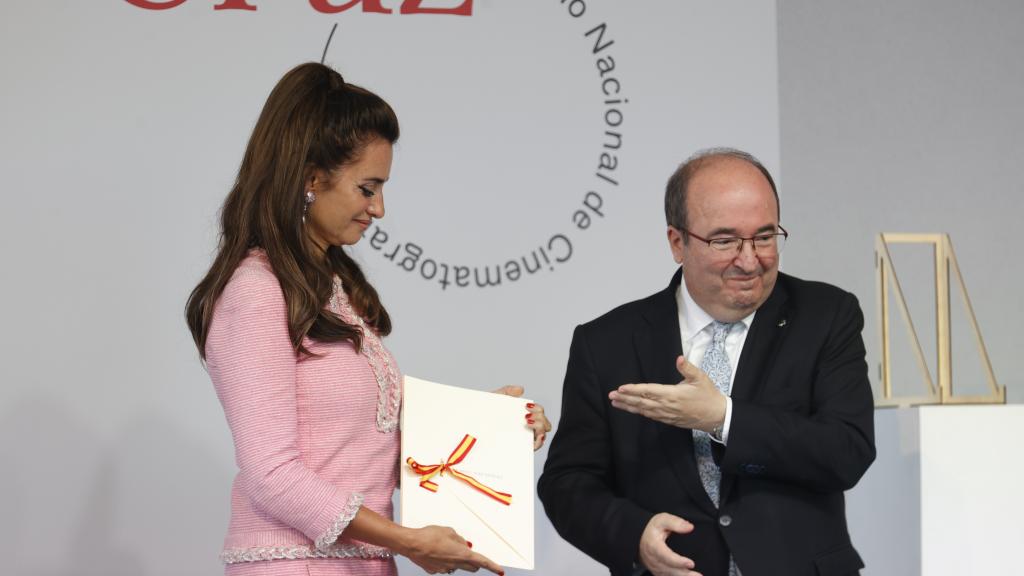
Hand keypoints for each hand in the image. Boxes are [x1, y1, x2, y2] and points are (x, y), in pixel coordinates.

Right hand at [401, 525, 503, 574]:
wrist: (411, 544)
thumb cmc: (429, 535)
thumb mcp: (449, 531)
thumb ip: (459, 539)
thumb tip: (463, 545)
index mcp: (461, 554)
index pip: (482, 561)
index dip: (492, 567)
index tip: (500, 571)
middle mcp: (455, 565)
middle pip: (472, 567)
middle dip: (474, 562)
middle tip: (468, 553)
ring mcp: (444, 570)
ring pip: (457, 567)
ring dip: (457, 560)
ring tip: (445, 548)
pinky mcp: (435, 571)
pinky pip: (445, 567)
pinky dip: (444, 561)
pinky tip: (435, 552)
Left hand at [492, 386, 552, 450]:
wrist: (475, 425)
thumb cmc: (486, 414)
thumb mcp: (496, 399)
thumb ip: (508, 391)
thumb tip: (521, 390)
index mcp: (524, 416)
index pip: (539, 413)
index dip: (538, 409)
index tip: (527, 406)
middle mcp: (527, 428)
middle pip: (545, 424)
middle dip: (540, 418)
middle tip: (527, 416)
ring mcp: (525, 439)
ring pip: (542, 435)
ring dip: (539, 428)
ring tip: (527, 423)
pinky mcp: (521, 448)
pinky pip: (535, 447)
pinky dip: (538, 442)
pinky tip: (533, 436)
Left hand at [608, 356, 725, 431]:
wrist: (717, 416)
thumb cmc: (709, 395)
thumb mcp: (700, 378)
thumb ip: (687, 368)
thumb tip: (679, 358)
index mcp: (673, 394)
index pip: (648, 391)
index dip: (633, 390)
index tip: (621, 388)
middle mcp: (667, 406)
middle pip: (641, 402)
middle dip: (625, 399)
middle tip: (611, 396)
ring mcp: (667, 414)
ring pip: (644, 410)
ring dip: (629, 406)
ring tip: (615, 403)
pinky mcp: (669, 420)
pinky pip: (651, 416)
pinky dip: (639, 412)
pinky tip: (632, 409)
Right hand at [638, 513, 701, 575]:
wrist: (640, 538)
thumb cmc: (653, 529)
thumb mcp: (662, 520)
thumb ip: (675, 523)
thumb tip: (690, 527)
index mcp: (653, 546)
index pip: (666, 556)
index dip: (678, 561)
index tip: (691, 563)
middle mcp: (652, 559)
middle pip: (669, 569)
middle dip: (684, 574)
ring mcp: (654, 567)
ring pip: (669, 575)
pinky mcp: (657, 572)